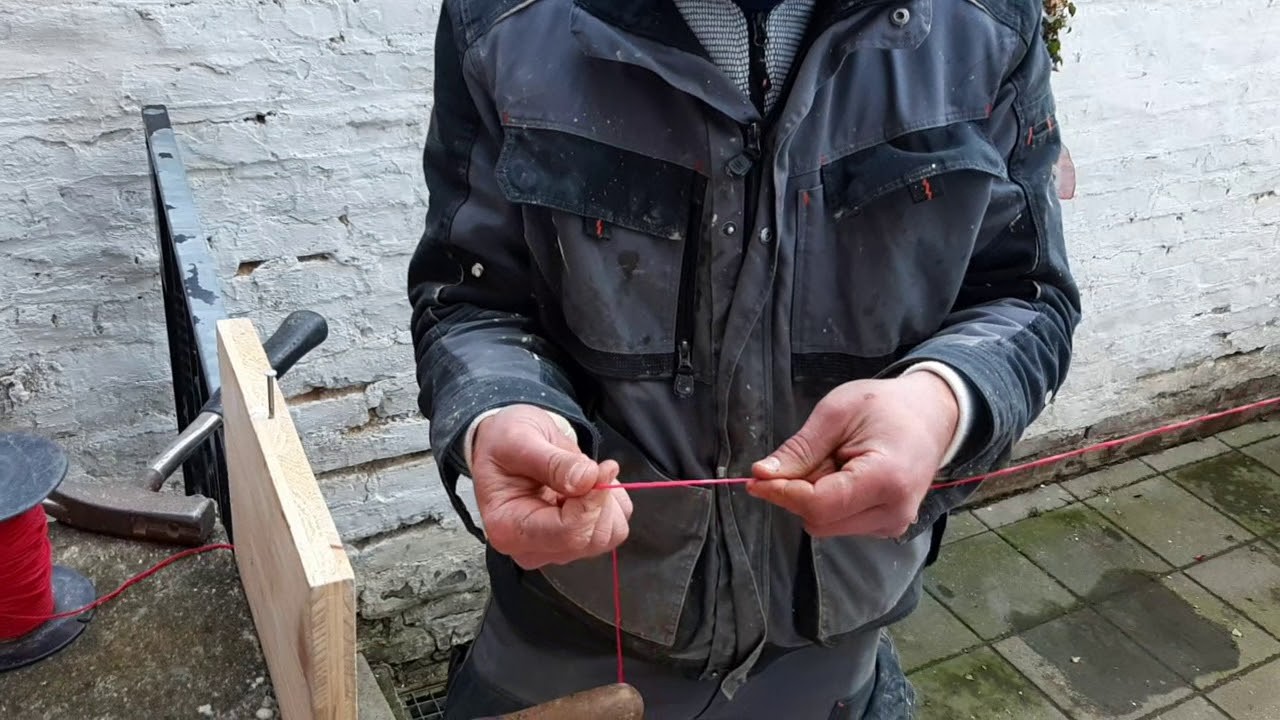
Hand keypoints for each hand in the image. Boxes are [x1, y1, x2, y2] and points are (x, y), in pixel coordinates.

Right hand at [470, 405, 631, 568]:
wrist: (506, 445)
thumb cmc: (504, 444)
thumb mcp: (520, 440)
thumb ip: (553, 462)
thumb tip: (587, 480)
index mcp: (509, 529)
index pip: (567, 533)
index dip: (591, 501)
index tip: (597, 468)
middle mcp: (531, 548)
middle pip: (590, 539)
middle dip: (598, 500)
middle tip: (585, 467)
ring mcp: (556, 548)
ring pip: (607, 537)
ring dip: (607, 501)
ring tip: (581, 475)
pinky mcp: (576, 541)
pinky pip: (615, 528)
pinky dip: (612, 503)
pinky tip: (587, 485)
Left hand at [747, 373, 958, 538]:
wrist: (933, 415)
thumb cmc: (886, 406)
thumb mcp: (838, 412)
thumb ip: (800, 448)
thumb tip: (761, 475)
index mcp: (886, 480)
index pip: (819, 504)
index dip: (782, 493)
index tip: (755, 478)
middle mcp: (893, 513)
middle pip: (819, 519)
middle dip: (798, 492)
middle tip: (810, 454)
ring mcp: (893, 524)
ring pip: (825, 525)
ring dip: (814, 496)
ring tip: (836, 460)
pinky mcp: (887, 527)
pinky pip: (839, 522)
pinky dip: (829, 501)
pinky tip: (844, 474)